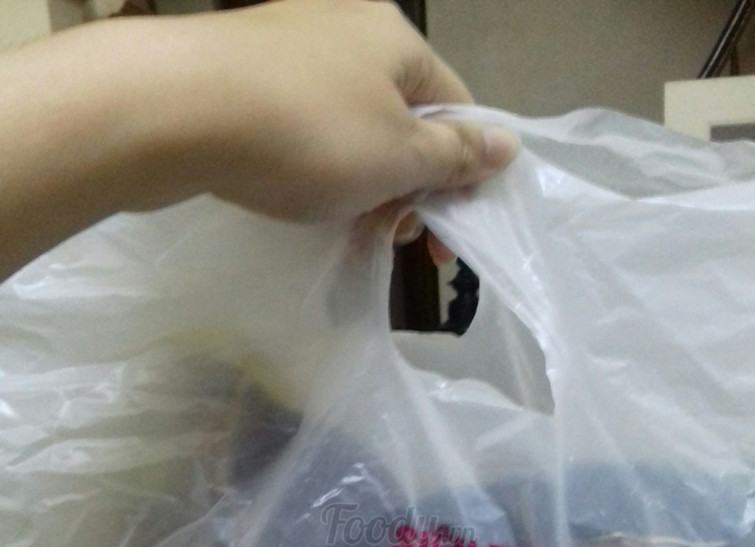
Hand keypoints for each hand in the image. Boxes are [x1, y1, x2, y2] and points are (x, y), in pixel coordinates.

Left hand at [168, 0, 518, 222]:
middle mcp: (347, 29)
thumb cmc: (307, 134)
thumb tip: (508, 145)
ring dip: (362, 189)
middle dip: (407, 188)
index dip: (460, 174)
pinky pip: (301, 130)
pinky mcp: (245, 77)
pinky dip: (314, 172)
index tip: (443, 232)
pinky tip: (305, 208)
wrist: (177, 110)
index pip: (456, 109)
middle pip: (401, 121)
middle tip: (394, 238)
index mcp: (397, 40)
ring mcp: (290, 50)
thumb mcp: (397, 156)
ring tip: (349, 235)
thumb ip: (455, 156)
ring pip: (350, 131)